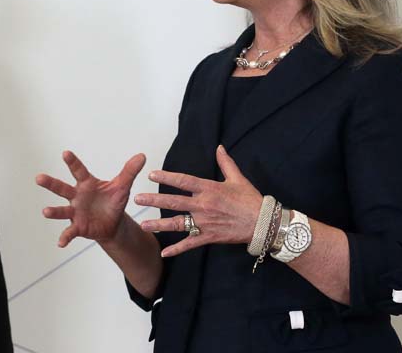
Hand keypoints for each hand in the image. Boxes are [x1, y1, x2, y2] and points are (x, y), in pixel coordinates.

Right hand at [36, 150, 145, 246]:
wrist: (113, 222)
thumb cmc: (113, 200)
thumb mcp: (123, 186)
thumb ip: (130, 171)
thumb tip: (142, 156)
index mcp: (87, 183)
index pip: (79, 171)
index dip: (72, 162)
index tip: (65, 153)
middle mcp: (77, 196)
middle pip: (61, 188)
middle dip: (50, 183)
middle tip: (39, 178)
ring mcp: (75, 211)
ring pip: (61, 210)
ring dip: (53, 211)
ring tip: (45, 212)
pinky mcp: (78, 226)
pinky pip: (69, 232)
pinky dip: (65, 237)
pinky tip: (61, 243)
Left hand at [135, 145, 262, 257]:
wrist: (263, 223)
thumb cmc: (250, 199)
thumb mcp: (238, 178)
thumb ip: (226, 163)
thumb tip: (219, 147)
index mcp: (209, 189)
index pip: (183, 181)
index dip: (167, 177)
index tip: (152, 174)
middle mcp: (203, 205)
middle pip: (174, 202)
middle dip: (154, 200)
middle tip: (138, 200)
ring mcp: (205, 222)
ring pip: (177, 223)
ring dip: (159, 224)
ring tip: (143, 224)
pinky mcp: (209, 236)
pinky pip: (190, 243)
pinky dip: (176, 248)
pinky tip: (163, 252)